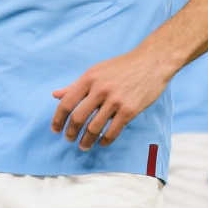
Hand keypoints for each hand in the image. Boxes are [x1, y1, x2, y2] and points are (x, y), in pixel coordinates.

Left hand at [50, 47, 174, 149]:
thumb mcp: (95, 71)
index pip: (67, 103)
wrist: (151, 62)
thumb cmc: (122, 67)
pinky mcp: (129, 110)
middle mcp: (99, 89)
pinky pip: (113, 131)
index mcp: (88, 78)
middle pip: (78, 118)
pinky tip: (101, 143)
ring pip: (94, 127)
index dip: (58, 119)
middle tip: (69, 139)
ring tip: (84, 146)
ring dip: (86, 140)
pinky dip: (104, 140)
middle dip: (71, 132)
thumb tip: (55, 95)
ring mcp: (115, 100)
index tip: (55, 130)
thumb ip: (75, 85)